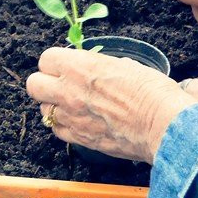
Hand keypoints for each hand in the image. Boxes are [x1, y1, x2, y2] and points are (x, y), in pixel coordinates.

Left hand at [26, 47, 192, 163]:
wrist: (163, 125)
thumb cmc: (151, 92)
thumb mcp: (125, 65)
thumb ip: (101, 66)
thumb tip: (98, 69)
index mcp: (81, 67)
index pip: (46, 59)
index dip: (54, 62)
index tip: (64, 65)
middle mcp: (70, 91)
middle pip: (34, 85)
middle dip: (44, 83)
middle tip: (59, 84)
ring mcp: (72, 117)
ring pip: (44, 110)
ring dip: (54, 106)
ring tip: (71, 105)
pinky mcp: (80, 138)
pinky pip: (57, 130)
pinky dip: (64, 126)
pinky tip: (78, 121)